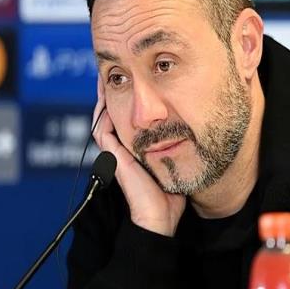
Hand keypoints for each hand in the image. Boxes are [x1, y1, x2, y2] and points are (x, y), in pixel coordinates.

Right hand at [92, 76, 185, 236]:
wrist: (160, 216)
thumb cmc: (169, 194)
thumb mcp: (172, 162)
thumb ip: (172, 146)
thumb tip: (187, 130)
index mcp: (133, 149)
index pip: (124, 119)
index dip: (124, 100)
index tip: (131, 81)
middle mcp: (121, 149)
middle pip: (110, 114)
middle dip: (111, 93)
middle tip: (115, 72)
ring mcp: (114, 154)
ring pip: (102, 119)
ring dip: (104, 98)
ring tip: (107, 77)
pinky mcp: (112, 158)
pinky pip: (102, 130)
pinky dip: (103, 113)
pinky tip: (107, 97)